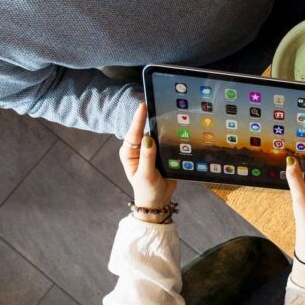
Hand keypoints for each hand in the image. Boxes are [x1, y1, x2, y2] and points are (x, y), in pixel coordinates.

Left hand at [120, 103, 175, 218]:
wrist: (158, 200)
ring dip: (161, 128)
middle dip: (150, 118)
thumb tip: (148, 138)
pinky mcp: (159, 153)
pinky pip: (164, 141)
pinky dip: (168, 136)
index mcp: (129, 153)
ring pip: (155, 134)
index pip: (134, 133)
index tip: (143, 105)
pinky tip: (174, 129)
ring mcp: (149, 150)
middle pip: (144, 130)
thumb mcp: (146, 174)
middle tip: (158, 105)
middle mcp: (138, 149)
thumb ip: (147, 156)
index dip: (139, 118)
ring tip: (169, 115)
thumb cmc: (147, 190)